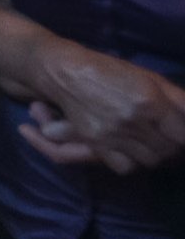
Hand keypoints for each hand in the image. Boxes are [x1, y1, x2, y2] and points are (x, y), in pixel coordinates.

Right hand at [22, 53, 184, 174]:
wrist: (65, 74)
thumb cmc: (110, 71)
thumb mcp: (149, 78)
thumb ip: (178, 99)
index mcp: (150, 103)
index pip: (184, 135)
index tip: (181, 134)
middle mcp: (133, 121)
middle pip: (168, 150)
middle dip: (173, 146)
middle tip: (169, 138)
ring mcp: (113, 135)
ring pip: (149, 161)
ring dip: (155, 155)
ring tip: (152, 143)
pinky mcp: (97, 144)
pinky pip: (125, 167)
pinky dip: (133, 162)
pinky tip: (132, 150)